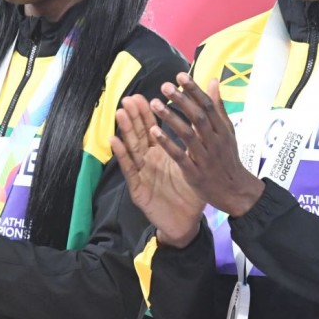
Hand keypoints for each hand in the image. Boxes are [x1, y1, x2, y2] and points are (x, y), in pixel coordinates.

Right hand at [110, 92, 203, 247]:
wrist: (186, 223)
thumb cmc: (189, 194)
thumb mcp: (195, 164)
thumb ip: (196, 142)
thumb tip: (204, 121)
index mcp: (161, 154)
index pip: (152, 129)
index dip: (147, 113)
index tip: (145, 96)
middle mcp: (148, 161)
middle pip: (139, 135)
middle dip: (134, 116)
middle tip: (128, 98)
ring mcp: (141, 174)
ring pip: (131, 148)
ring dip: (125, 130)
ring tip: (120, 113)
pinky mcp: (137, 188)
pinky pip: (129, 169)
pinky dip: (122, 155)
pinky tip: (115, 141)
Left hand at [148, 73, 264, 218]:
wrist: (235, 191)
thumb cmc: (227, 158)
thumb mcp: (227, 132)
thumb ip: (218, 107)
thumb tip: (213, 81)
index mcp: (222, 130)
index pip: (208, 106)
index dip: (194, 90)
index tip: (180, 76)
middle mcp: (215, 141)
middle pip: (198, 117)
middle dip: (181, 100)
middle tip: (164, 86)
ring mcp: (205, 157)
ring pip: (188, 134)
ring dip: (171, 118)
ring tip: (154, 104)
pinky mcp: (195, 173)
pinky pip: (180, 156)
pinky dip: (168, 143)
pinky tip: (154, 132)